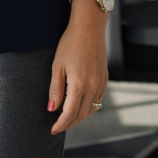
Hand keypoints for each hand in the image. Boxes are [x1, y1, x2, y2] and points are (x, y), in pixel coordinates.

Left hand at [47, 1, 107, 135]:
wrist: (89, 27)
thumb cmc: (70, 43)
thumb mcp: (57, 65)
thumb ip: (55, 89)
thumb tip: (52, 109)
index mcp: (79, 84)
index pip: (70, 113)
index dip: (61, 124)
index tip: (52, 129)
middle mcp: (93, 87)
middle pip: (81, 115)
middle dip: (69, 123)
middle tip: (58, 126)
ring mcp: (101, 84)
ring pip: (91, 110)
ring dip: (79, 118)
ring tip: (67, 119)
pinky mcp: (105, 79)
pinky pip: (98, 101)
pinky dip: (89, 108)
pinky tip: (80, 107)